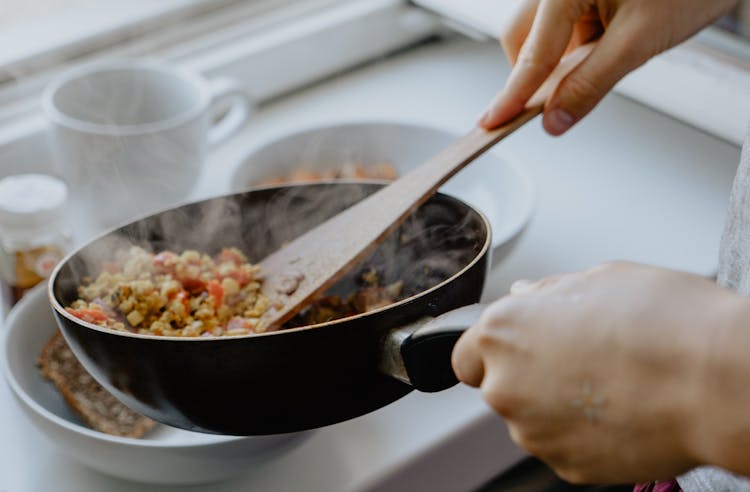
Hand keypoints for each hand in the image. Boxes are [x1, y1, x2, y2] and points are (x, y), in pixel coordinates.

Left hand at [452, 262, 741, 483]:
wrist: (714, 380)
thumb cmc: (663, 321)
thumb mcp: (599, 278)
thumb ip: (548, 293)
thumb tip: (527, 296)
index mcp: (502, 332)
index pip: (466, 355)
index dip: (493, 351)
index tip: (519, 349)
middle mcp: (505, 385)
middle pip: (500, 387)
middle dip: (529, 375)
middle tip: (581, 360)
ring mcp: (534, 432)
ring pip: (531, 419)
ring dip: (556, 406)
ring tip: (611, 383)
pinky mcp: (566, 465)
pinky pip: (563, 445)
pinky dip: (583, 433)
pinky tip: (621, 410)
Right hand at [479, 0, 737, 134]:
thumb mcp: (640, 41)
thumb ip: (591, 84)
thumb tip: (555, 119)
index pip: (531, 54)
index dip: (513, 95)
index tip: (493, 121)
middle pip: (523, 37)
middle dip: (536, 73)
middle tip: (555, 101)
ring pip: (544, 33)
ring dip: (563, 57)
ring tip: (609, 55)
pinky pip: (566, 23)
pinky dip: (580, 43)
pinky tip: (611, 42)